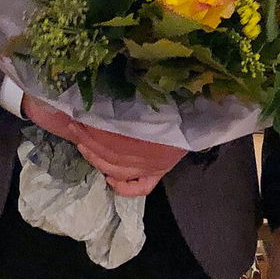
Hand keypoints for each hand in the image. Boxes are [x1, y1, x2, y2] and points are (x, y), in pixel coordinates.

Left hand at [22, 94, 183, 195]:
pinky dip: (122, 187)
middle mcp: (149, 154)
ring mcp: (154, 167)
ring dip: (96, 159)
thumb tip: (100, 91)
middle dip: (87, 140)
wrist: (205, 112)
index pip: (109, 136)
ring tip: (83, 145)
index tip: (76, 115)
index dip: (90, 127)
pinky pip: (139, 187)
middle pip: (109, 153)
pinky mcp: (160, 173)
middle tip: (74, 126)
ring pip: (117, 170)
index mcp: (147, 131)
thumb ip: (132, 96)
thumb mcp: (153, 94)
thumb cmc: (178, 99)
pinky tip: (108, 179)